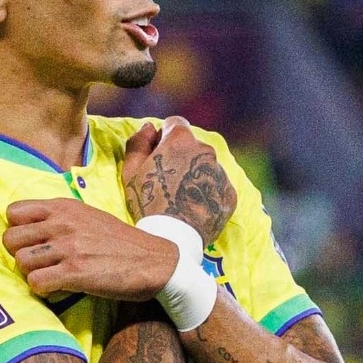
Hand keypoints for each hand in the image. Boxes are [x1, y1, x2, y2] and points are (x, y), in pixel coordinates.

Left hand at [7, 193, 180, 302]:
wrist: (154, 261)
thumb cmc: (121, 243)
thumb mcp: (88, 216)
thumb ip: (60, 218)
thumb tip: (32, 230)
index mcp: (63, 207)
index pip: (13, 213)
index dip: (18, 231)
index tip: (33, 243)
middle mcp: (62, 223)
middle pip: (10, 240)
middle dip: (21, 255)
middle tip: (40, 264)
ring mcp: (68, 247)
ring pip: (21, 262)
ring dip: (33, 274)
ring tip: (51, 277)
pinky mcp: (75, 272)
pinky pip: (36, 282)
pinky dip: (43, 290)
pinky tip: (58, 288)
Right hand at [119, 118, 235, 245]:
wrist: (174, 238)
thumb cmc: (148, 202)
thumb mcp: (131, 171)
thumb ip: (138, 143)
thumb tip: (148, 127)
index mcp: (181, 140)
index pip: (175, 124)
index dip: (164, 136)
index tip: (159, 153)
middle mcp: (206, 151)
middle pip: (193, 145)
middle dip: (182, 155)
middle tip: (169, 180)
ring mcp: (221, 173)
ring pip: (207, 166)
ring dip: (196, 173)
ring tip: (182, 196)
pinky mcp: (230, 194)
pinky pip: (218, 186)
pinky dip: (208, 192)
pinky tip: (195, 206)